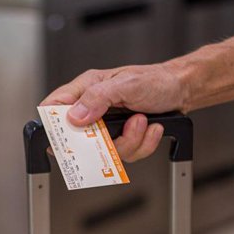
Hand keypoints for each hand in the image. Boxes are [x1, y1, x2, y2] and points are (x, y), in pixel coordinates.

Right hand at [41, 63, 187, 161]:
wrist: (182, 90)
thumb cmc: (156, 80)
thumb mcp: (126, 84)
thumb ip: (98, 98)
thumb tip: (74, 116)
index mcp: (87, 88)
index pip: (54, 106)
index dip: (52, 124)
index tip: (63, 138)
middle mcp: (95, 108)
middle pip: (80, 138)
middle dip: (104, 140)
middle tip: (120, 129)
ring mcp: (110, 125)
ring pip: (106, 150)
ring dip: (130, 140)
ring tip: (142, 121)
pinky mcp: (124, 137)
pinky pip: (127, 153)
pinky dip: (143, 143)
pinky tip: (151, 128)